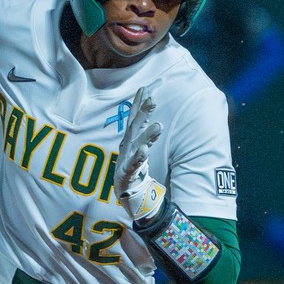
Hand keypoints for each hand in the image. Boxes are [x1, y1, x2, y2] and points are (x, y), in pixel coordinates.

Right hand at [115, 85, 166, 224]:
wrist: (127, 194)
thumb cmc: (134, 169)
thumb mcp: (140, 149)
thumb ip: (147, 136)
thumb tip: (156, 122)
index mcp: (130, 141)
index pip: (134, 119)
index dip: (138, 104)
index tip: (145, 89)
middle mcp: (127, 148)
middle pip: (135, 128)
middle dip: (143, 113)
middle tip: (152, 99)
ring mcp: (126, 160)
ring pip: (136, 145)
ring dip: (146, 135)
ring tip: (158, 125)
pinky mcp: (126, 175)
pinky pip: (133, 165)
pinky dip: (138, 158)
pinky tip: (144, 150)